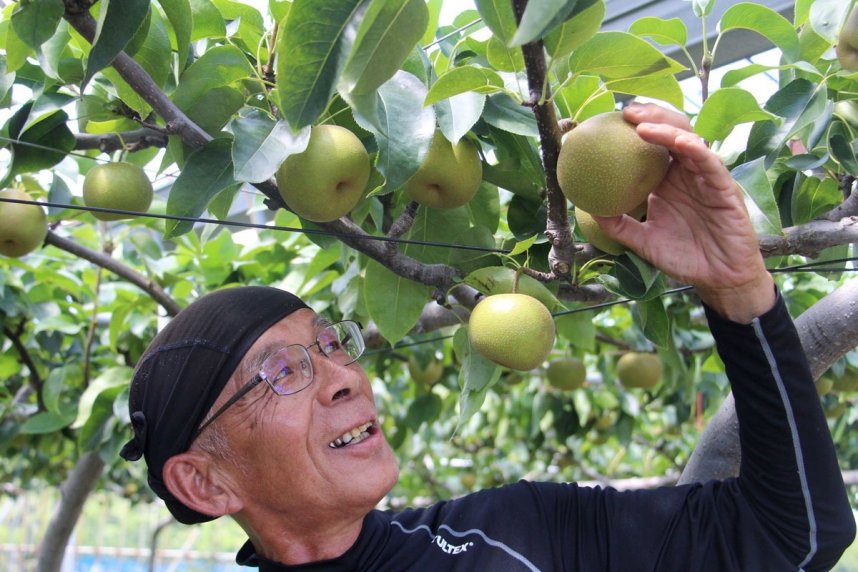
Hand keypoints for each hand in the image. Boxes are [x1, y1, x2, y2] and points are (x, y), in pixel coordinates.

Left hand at [593, 103, 774, 322]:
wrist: (718, 278)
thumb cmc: (684, 257)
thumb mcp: (643, 241)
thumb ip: (619, 225)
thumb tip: (589, 208)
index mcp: (667, 181)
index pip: (651, 146)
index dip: (634, 129)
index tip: (609, 122)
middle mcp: (686, 173)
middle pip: (670, 132)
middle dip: (650, 115)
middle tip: (625, 112)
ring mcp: (705, 177)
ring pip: (689, 140)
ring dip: (667, 127)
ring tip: (643, 124)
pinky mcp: (724, 187)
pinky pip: (710, 162)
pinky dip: (694, 149)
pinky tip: (678, 142)